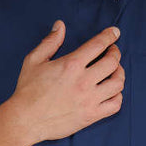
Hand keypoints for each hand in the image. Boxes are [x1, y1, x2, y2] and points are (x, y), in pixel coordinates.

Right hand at [11, 19, 123, 142]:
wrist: (26, 120)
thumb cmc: (28, 90)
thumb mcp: (34, 60)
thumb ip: (50, 42)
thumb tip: (60, 25)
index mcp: (71, 65)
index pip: (98, 45)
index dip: (110, 36)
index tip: (115, 32)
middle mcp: (84, 81)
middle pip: (112, 62)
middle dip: (115, 53)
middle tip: (112, 52)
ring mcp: (89, 100)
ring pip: (118, 83)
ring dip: (119, 73)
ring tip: (114, 71)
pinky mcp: (91, 116)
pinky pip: (115, 104)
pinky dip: (117, 96)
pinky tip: (111, 91)